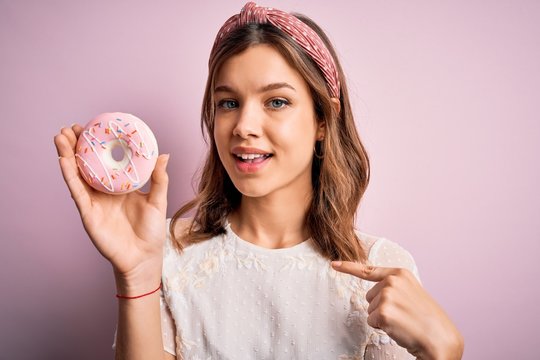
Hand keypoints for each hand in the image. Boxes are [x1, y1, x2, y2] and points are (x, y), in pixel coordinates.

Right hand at [54, 124, 169, 294]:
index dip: (98, 145)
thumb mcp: (158, 200)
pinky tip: (64, 160)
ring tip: (62, 136)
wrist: (144, 257)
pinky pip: (77, 191)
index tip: (94, 126)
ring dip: (67, 155)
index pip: (105, 161)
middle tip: (72, 127)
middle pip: (86, 164)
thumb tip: (164, 154)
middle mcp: (103, 191)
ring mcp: (94, 201)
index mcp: (119, 186)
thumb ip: (159, 179)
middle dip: (78, 145)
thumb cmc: (151, 231)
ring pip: (76, 174)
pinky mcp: (88, 213)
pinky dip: (69, 175)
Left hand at [331, 261, 463, 359]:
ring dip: (383, 318)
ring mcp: (387, 296)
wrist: (440, 338)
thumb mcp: (412, 292)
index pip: (368, 270)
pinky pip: (371, 321)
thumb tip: (376, 291)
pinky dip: (382, 328)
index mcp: (400, 273)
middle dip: (381, 307)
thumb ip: (394, 287)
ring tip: (403, 320)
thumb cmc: (428, 318)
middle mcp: (392, 281)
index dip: (348, 267)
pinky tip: (399, 327)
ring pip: (370, 310)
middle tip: (403, 314)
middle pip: (369, 296)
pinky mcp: (382, 313)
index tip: (333, 264)